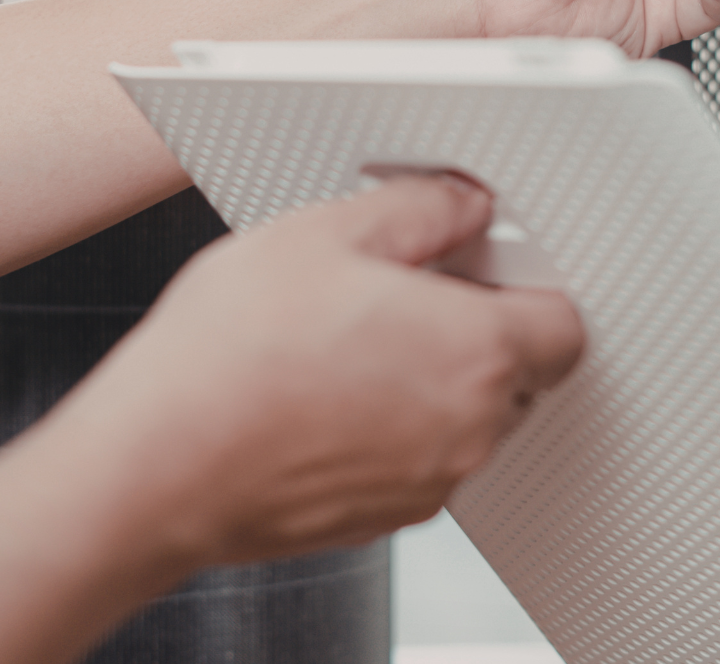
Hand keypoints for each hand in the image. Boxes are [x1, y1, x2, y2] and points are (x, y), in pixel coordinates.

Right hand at [46, 175, 585, 567]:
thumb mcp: (322, 232)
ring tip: (343, 341)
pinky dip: (390, 428)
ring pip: (465, 417)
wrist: (154, 467)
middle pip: (517, 370)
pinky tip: (322, 392)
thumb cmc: (227, 361)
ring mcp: (428, 483)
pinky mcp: (384, 517)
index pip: (564, 321)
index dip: (527, 284)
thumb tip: (459, 202)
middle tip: (398, 291)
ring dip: (428, 379)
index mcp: (475, 351)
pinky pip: (416, 459)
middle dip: (473, 328)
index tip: (486, 264)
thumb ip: (419, 207)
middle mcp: (469, 428)